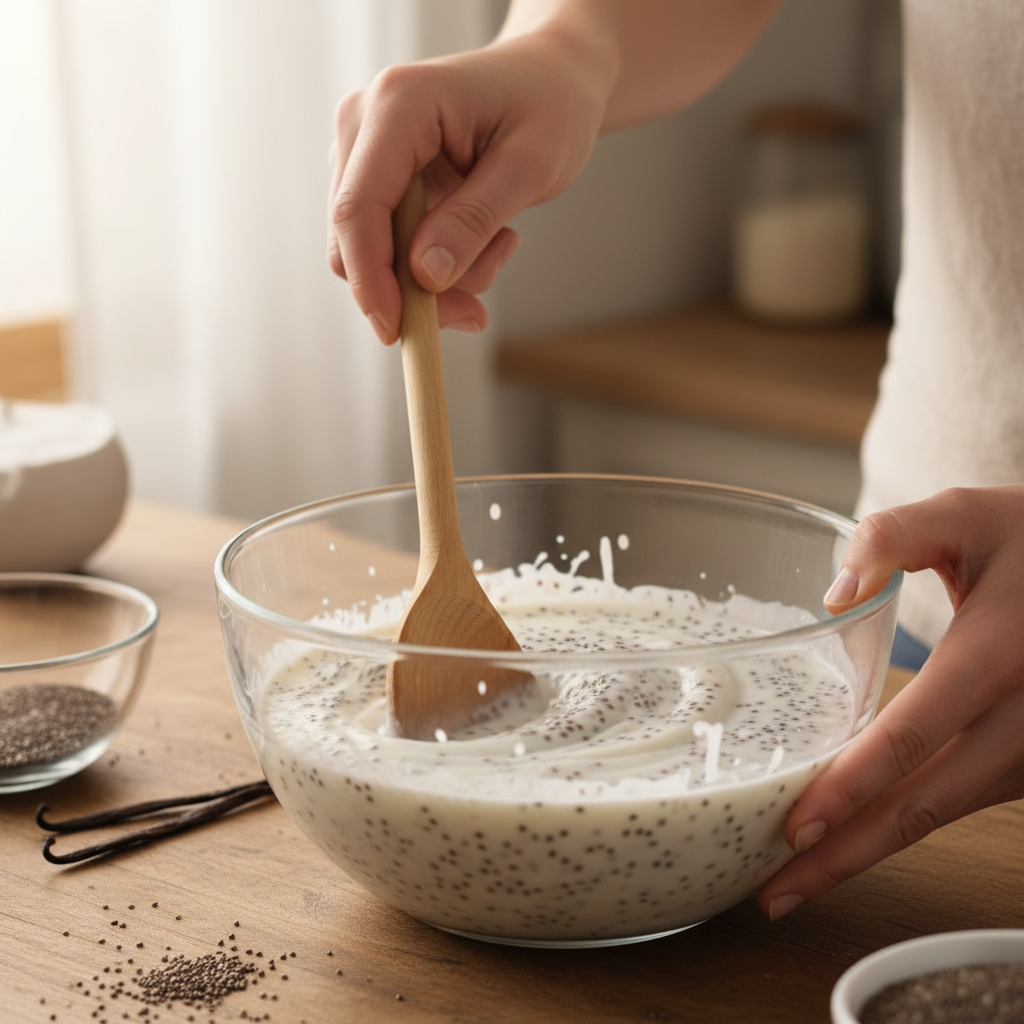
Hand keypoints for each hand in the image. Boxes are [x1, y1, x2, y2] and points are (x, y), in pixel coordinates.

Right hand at [327, 33, 610, 343]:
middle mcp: (364, 125)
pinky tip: (487, 237)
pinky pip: (392, 249)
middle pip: (356, 240)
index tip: (396, 331)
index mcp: (398, 106)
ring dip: (437, 277)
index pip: (358, 207)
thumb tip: (425, 277)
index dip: (370, 279)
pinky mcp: (378, 180)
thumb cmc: (550, 106)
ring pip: (375, 254)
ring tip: (502, 243)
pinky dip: (437, 265)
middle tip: (478, 311)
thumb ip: (473, 221)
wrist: (552, 78)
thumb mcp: (529, 166)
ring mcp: (365, 154)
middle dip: (413, 290)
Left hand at [759, 484, 1023, 919]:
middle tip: (773, 893)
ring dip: (868, 850)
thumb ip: (897, 536)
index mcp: (999, 658)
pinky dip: (899, 824)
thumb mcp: (968, 514)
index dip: (853, 787)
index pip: (913, 736)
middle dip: (845, 856)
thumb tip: (835, 596)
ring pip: (941, 816)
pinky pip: (955, 802)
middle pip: (924, 807)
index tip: (796, 827)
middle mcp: (1023, 721)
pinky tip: (847, 837)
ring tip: (795, 878)